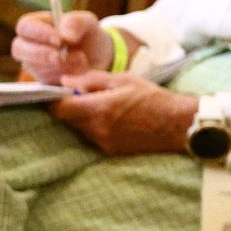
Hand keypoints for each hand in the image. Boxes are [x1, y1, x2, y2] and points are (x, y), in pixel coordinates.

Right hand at [12, 9, 112, 83]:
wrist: (97, 58)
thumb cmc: (86, 35)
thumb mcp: (87, 22)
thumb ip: (76, 22)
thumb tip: (65, 37)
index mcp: (36, 24)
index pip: (24, 26)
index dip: (38, 33)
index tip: (58, 39)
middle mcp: (28, 45)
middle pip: (19, 49)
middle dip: (42, 54)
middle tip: (62, 56)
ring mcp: (33, 64)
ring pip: (34, 66)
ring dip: (58, 65)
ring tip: (81, 60)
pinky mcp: (42, 80)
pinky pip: (45, 81)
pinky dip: (63, 77)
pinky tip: (78, 72)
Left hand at [50, 71, 197, 154]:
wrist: (177, 124)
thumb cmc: (153, 97)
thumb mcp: (124, 79)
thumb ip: (92, 80)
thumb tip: (65, 81)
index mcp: (98, 108)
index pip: (58, 108)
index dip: (53, 99)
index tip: (56, 92)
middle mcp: (96, 129)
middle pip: (66, 119)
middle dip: (69, 107)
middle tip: (82, 95)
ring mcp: (102, 142)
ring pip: (79, 128)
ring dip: (83, 116)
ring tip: (103, 105)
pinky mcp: (109, 150)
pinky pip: (92, 136)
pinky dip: (95, 126)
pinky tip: (114, 118)